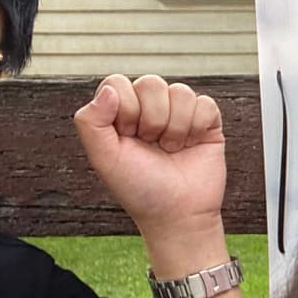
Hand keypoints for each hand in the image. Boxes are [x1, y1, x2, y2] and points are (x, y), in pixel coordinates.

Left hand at [73, 74, 226, 241]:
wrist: (177, 214)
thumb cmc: (139, 189)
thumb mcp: (104, 159)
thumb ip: (91, 122)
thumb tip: (109, 91)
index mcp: (121, 112)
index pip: (118, 83)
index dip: (125, 109)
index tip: (128, 136)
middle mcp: (149, 108)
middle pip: (151, 83)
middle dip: (152, 120)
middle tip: (151, 144)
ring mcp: (179, 112)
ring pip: (180, 91)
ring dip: (175, 127)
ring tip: (171, 148)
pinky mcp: (207, 120)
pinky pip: (205, 103)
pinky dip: (197, 128)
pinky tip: (191, 145)